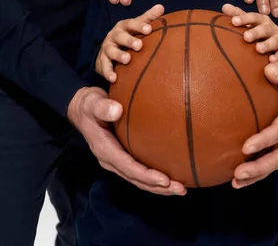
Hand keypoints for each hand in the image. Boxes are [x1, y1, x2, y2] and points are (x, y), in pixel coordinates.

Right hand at [67, 86, 185, 195]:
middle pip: (136, 179)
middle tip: (180, 189)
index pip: (127, 167)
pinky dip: (155, 177)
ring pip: (139, 179)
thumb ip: (102, 107)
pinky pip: (139, 171)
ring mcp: (116, 160)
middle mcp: (110, 160)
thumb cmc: (89, 105)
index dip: (146, 176)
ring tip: (180, 188)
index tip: (164, 180)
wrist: (82, 109)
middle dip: (158, 187)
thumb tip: (117, 110)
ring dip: (159, 187)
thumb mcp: (92, 103)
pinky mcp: (122, 156)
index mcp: (104, 149)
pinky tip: (171, 175)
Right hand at [96, 4, 164, 81]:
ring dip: (119, 55)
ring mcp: (108, 48)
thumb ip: (148, 18)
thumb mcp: (137, 25)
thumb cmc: (128, 35)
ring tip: (127, 60)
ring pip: (111, 51)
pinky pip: (104, 67)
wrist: (108, 48)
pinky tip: (113, 78)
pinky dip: (108, 72)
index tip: (149, 29)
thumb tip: (161, 7)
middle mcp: (114, 35)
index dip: (139, 26)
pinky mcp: (102, 61)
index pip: (131, 24)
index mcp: (124, 26)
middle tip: (139, 45)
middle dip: (129, 40)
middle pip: (120, 36)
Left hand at [222, 4, 277, 61]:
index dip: (244, 18)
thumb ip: (236, 15)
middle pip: (264, 29)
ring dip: (267, 44)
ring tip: (258, 49)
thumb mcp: (247, 22)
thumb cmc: (255, 30)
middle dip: (256, 32)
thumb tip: (225, 6)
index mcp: (261, 20)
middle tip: (246, 37)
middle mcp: (271, 28)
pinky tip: (271, 61)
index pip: (253, 17)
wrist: (272, 43)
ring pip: (274, 41)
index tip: (233, 21)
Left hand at [232, 57, 277, 188]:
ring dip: (257, 174)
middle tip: (238, 174)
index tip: (246, 147)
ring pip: (276, 162)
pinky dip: (258, 170)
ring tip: (236, 182)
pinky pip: (272, 158)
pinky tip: (240, 176)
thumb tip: (268, 70)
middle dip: (260, 167)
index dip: (265, 140)